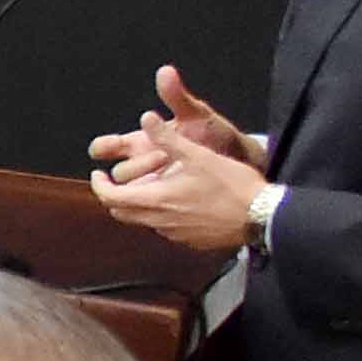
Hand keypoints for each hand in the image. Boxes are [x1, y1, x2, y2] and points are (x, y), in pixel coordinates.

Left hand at [86, 111, 261, 253]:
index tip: (99, 175)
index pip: (110, 198)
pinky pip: (165, 229)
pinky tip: (175, 202)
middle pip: (122, 213)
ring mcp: (175, 235)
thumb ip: (168, 138)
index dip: (99, 186)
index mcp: (156, 200)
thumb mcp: (198, 155)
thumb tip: (146, 119)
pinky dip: (159, 215)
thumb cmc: (232, 185)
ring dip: (138, 205)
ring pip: (143, 221)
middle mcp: (160, 222)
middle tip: (117, 181)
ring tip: (148, 186)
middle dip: (115, 196)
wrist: (262, 216)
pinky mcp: (190, 241)